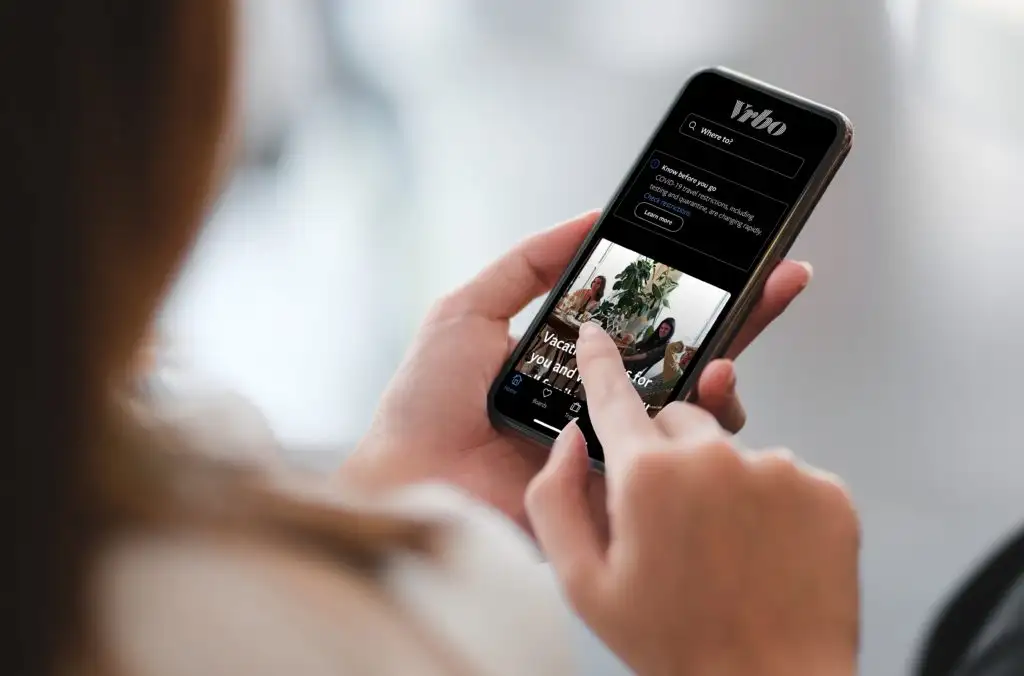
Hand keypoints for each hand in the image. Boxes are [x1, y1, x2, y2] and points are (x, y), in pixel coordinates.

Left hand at [341, 211, 813, 528]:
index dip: (694, 288)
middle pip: (689, 357)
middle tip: (784, 279)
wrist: (413, 479)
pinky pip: (678, 460)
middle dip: (742, 318)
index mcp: (579, 360)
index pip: (650, 318)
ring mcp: (619, 446)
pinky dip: (703, 425)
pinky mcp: (623, 488)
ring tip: (723, 355)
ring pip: (697, 411)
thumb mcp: (470, 309)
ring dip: (725, 373)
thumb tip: (591, 216)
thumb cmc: (428, 400)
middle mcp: (608, 402)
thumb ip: (529, 263)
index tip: (738, 253)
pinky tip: (707, 391)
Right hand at [526, 325, 859, 675]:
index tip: (597, 335)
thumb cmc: (677, 644)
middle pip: (677, 421)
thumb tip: (569, 441)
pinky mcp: (825, 489)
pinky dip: (769, 503)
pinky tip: (761, 552)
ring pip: (732, 450)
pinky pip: (783, 474)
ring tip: (722, 550)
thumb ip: (556, 499)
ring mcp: (779, 469)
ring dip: (720, 483)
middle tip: (667, 520)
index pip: (615, 395)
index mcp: (649, 476)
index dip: (601, 362)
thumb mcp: (582, 584)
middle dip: (664, 454)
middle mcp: (716, 458)